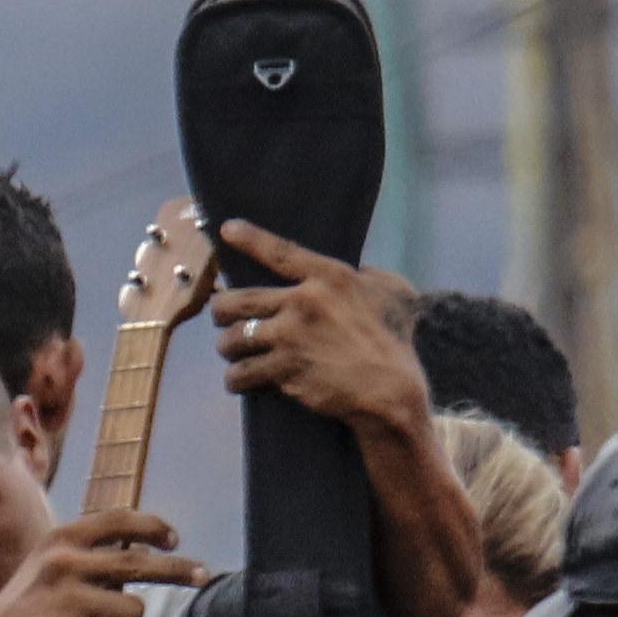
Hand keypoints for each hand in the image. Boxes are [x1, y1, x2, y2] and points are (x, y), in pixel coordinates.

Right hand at [0, 507, 198, 616]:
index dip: (152, 527)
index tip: (173, 539)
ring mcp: (68, 599)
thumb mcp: (45, 566)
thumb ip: (83, 554)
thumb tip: (139, 548)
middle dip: (178, 569)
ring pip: (134, 610)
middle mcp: (65, 564)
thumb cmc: (24, 612)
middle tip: (202, 575)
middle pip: (140, 563)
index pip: (118, 521)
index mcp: (60, 541)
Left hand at [206, 220, 428, 431]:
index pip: (281, 252)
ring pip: (232, 339)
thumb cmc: (396, 337)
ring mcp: (291, 337)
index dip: (250, 239)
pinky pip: (241, 373)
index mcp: (330, 277)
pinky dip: (236, 379)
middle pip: (238, 300)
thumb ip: (369, 276)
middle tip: (223, 318)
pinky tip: (239, 381)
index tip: (226, 229)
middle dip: (221, 310)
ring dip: (227, 347)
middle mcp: (304, 302)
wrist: (390, 386)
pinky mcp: (284, 369)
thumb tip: (360, 271)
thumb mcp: (391, 290)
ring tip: (235, 353)